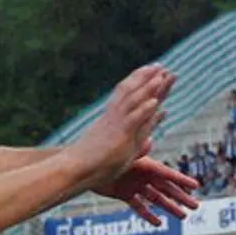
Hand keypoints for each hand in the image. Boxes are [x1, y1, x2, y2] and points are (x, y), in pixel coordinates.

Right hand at [67, 65, 173, 186]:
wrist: (75, 169)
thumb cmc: (95, 165)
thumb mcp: (124, 152)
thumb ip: (138, 143)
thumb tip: (151, 140)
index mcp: (115, 120)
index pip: (133, 98)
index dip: (145, 85)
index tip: (156, 73)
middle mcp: (115, 117)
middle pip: (133, 92)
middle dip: (147, 78)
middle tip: (161, 65)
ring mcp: (116, 124)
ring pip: (132, 100)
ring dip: (147, 87)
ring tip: (161, 75)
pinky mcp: (117, 135)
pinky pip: (132, 120)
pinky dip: (144, 110)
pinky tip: (155, 102)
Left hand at [93, 141, 198, 225]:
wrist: (84, 167)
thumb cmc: (104, 157)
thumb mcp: (124, 153)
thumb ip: (138, 150)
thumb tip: (150, 140)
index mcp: (145, 165)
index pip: (168, 174)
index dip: (182, 181)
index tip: (196, 186)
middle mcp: (142, 176)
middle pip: (165, 189)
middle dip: (181, 197)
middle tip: (196, 207)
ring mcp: (134, 186)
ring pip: (155, 199)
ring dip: (168, 207)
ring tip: (182, 217)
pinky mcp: (124, 194)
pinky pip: (139, 206)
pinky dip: (147, 214)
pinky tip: (158, 223)